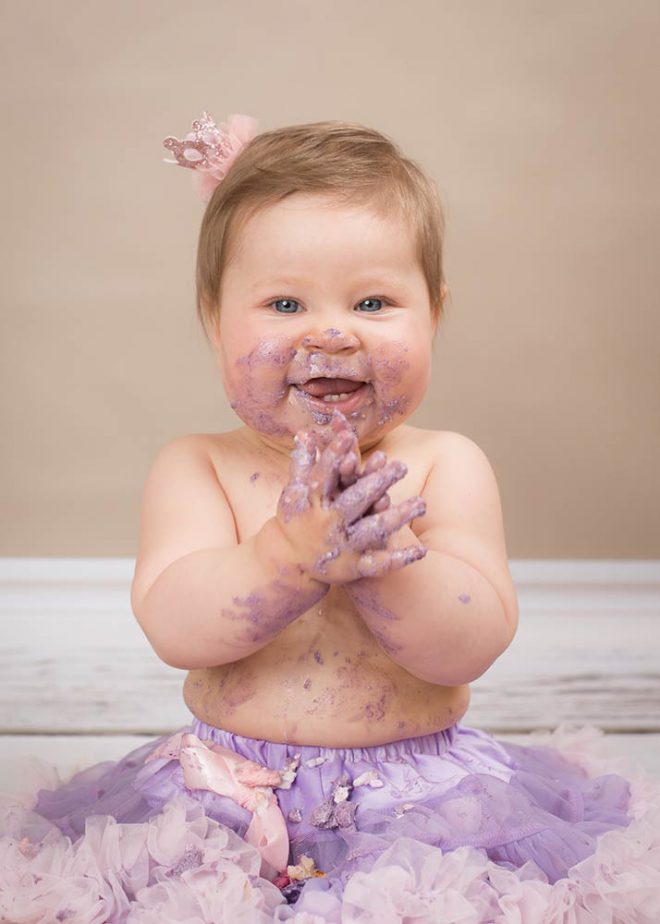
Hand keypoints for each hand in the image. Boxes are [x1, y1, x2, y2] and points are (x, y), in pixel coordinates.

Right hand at [276, 413, 426, 582]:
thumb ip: (302, 463)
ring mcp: (342, 546)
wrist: (290, 567)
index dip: (334, 455)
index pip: (324, 475)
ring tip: (421, 503)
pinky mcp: (353, 567)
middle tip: (401, 466)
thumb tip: (304, 432)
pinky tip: (420, 551)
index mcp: (312, 503)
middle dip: (377, 483)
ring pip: (372, 530)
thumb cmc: (296, 522)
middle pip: (354, 500)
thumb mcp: (294, 494)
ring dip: (396, 517)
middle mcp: (327, 524)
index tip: (348, 436)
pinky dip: (398, 558)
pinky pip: (378, 563)